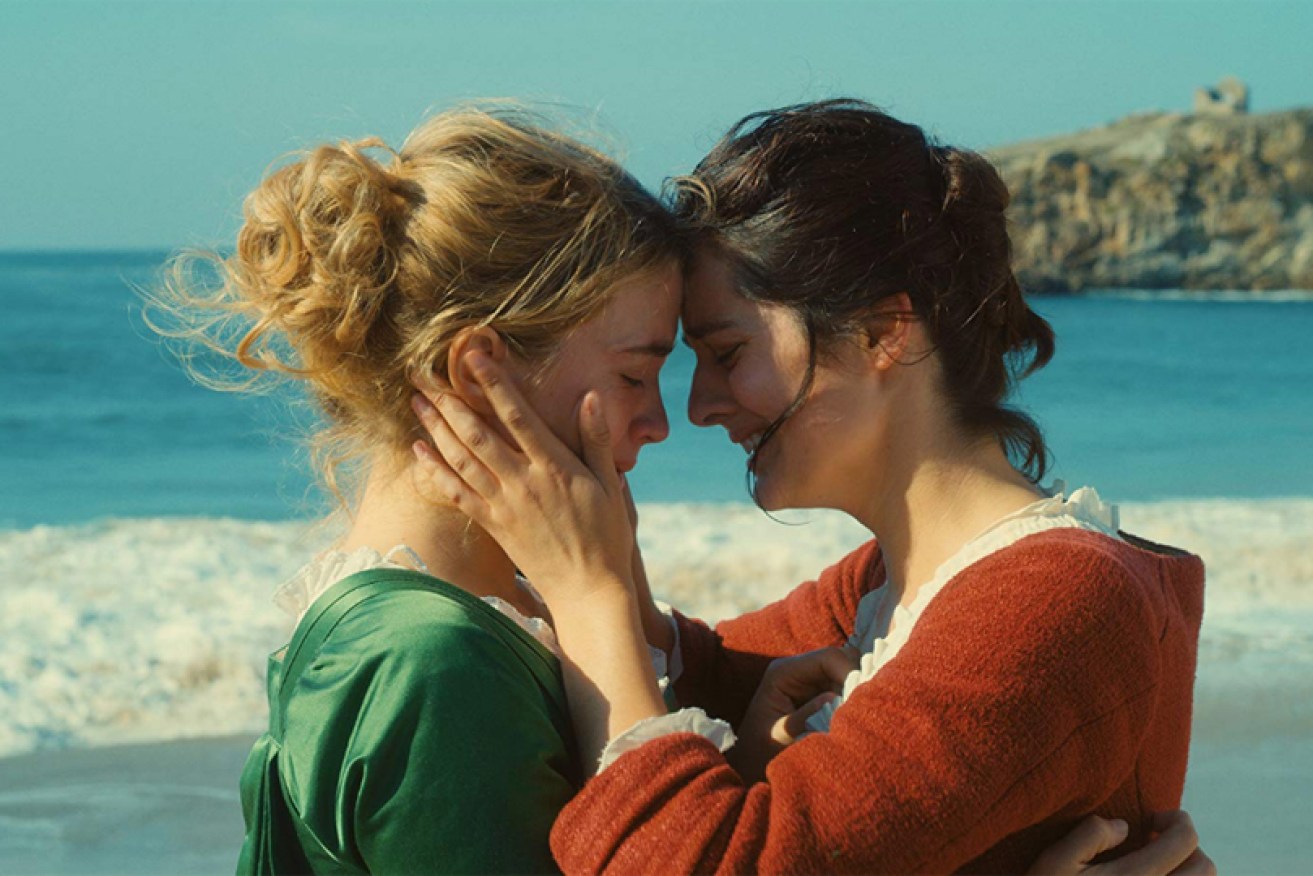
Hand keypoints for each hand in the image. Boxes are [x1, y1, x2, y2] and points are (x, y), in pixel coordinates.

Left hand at [410, 351, 633, 608]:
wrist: (588, 589)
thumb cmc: (606, 535)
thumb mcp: (610, 484)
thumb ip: (597, 440)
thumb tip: (590, 398)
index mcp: (555, 467)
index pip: (518, 416)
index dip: (495, 384)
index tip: (474, 358)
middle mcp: (524, 482)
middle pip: (478, 434)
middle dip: (449, 401)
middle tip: (425, 374)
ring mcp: (504, 505)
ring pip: (461, 460)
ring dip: (436, 428)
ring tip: (417, 402)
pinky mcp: (493, 525)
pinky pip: (457, 494)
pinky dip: (435, 471)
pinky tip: (418, 450)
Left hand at [728, 647, 856, 782]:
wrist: (750, 762)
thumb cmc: (761, 749)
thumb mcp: (781, 735)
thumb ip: (805, 716)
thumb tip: (832, 697)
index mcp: (784, 672)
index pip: (828, 658)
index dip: (849, 671)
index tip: (861, 697)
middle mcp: (799, 670)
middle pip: (841, 661)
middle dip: (856, 681)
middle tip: (862, 708)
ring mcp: (810, 681)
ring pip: (847, 674)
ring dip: (856, 692)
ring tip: (857, 716)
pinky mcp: (819, 694)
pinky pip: (845, 689)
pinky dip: (852, 701)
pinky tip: (851, 719)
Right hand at [1028, 810, 1214, 875]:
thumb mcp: (1056, 861)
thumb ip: (1090, 834)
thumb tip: (1123, 826)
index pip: (1185, 840)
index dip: (1175, 819)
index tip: (1150, 821)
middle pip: (1206, 867)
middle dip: (1188, 846)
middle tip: (1156, 842)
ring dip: (1189, 871)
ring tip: (1158, 866)